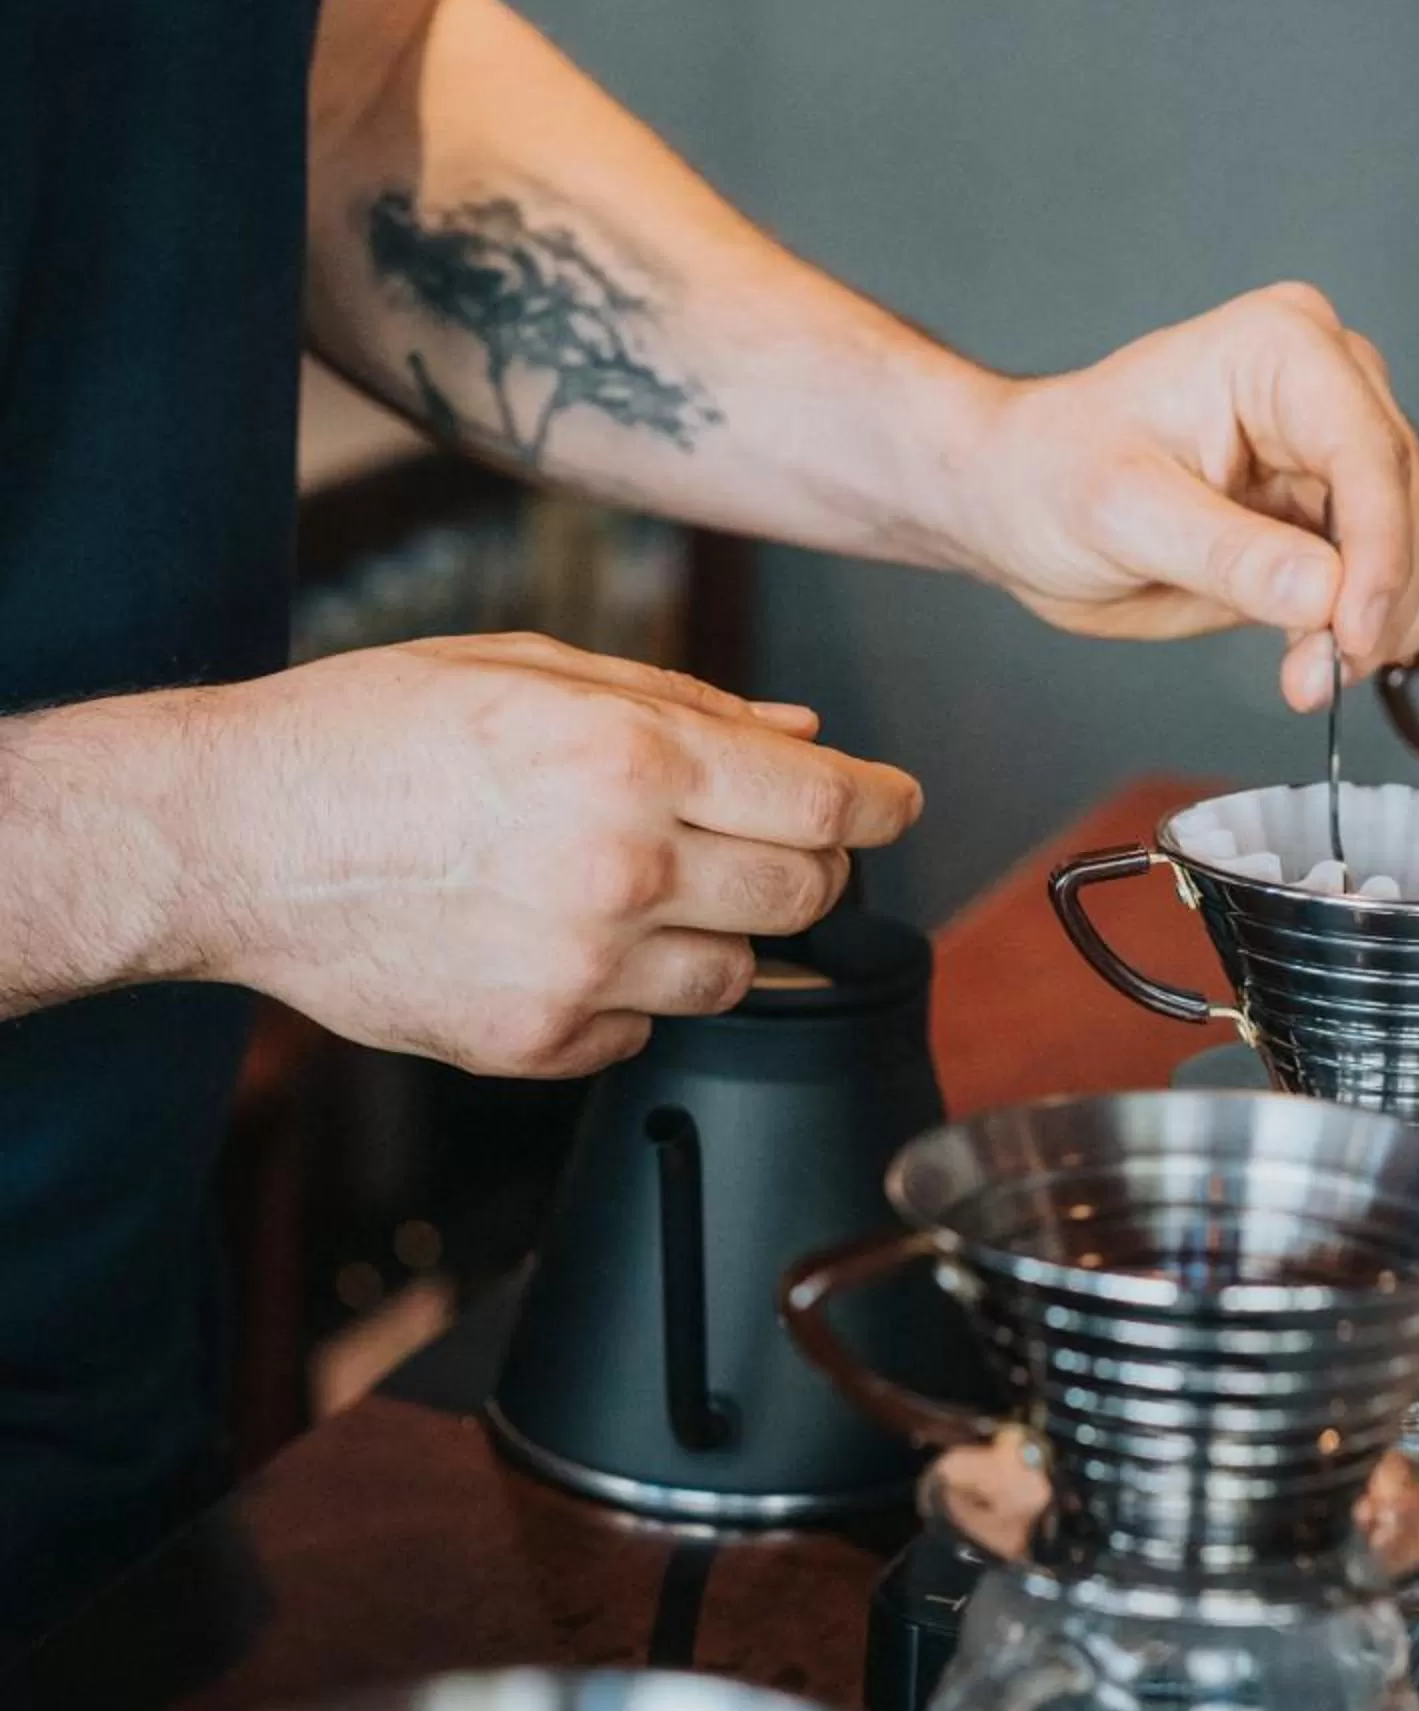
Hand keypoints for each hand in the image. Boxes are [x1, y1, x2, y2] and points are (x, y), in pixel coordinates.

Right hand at [196, 635, 921, 1075]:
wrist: (232, 835)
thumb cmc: (364, 734)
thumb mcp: (529, 670)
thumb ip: (682, 705)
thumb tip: (798, 735)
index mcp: (630, 756)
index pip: (827, 800)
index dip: (881, 803)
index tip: (894, 806)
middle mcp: (621, 867)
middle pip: (808, 894)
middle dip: (813, 867)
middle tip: (773, 844)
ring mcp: (581, 967)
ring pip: (738, 975)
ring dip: (720, 935)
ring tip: (636, 888)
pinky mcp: (537, 1041)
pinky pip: (643, 1028)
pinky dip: (630, 992)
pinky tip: (560, 939)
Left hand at [954, 283, 1418, 701]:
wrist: (1024, 500)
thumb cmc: (1052, 477)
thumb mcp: (1121, 517)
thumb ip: (1228, 555)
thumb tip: (1326, 594)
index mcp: (1283, 349)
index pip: (1370, 452)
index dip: (1380, 554)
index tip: (1354, 639)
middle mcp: (1335, 382)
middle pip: (1417, 500)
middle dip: (1379, 601)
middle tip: (1311, 679)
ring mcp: (1349, 444)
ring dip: (1390, 621)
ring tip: (1307, 674)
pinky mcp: (1347, 508)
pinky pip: (1414, 570)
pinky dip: (1383, 625)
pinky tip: (1316, 655)